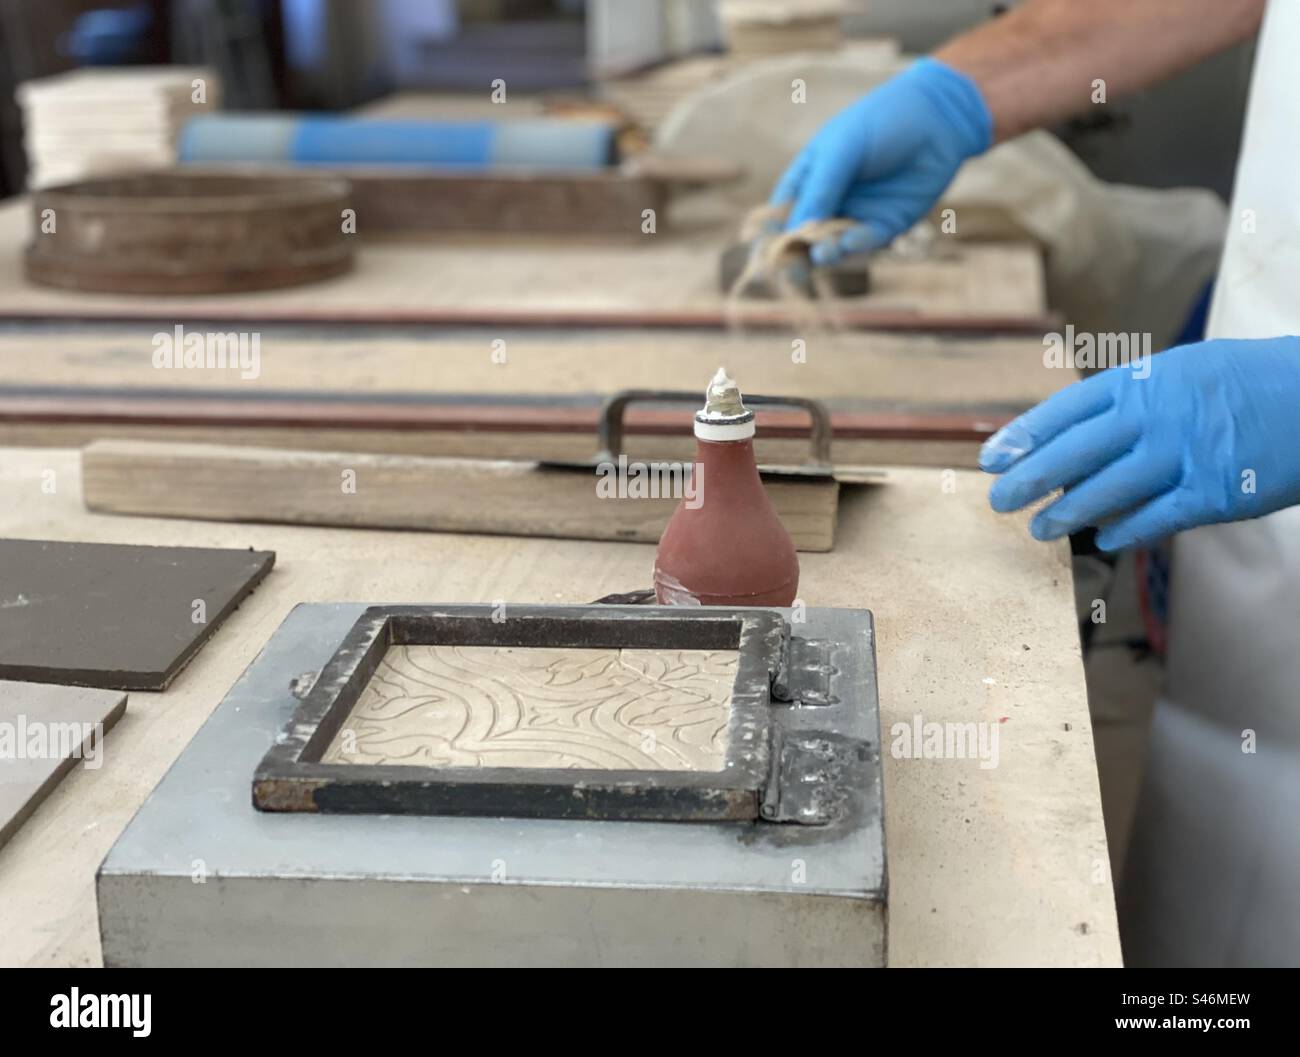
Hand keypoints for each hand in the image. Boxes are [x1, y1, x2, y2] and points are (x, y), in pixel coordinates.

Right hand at [769, 58, 991, 265]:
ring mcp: (857, 214)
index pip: (781, 213)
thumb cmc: (881, 121)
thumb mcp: (842, 149)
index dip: (770, 235)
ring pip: (833, 245)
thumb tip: (798, 231)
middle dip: (796, 253)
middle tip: (790, 268)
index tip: (763, 253)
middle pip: (804, 236)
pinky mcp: (886, 225)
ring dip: (825, 253)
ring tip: (820, 255)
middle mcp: (830, 200)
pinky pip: (865, 242)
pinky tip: (847, 244)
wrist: (938, 118)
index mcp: (810, 178)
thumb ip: (821, 188)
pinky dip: (855, 246)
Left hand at [979, 337, 1299, 550]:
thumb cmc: (1246, 384)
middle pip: (1074, 452)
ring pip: (1106, 490)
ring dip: (1066, 513)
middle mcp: (1158, 413)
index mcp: (1145, 379)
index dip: (1023, 436)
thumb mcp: (1183, 373)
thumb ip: (1131, 402)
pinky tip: (1101, 540)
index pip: (1066, 409)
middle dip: (1029, 479)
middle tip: (998, 500)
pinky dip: (1123, 532)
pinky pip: (1154, 518)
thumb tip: (1075, 442)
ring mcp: (1185, 453)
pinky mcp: (1214, 491)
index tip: (990, 458)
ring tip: (1039, 528)